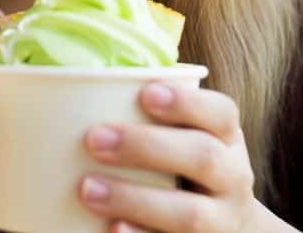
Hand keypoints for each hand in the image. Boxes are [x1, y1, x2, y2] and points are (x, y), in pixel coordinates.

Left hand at [77, 82, 290, 232]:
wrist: (227, 228)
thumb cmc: (185, 167)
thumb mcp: (186, 137)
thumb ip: (148, 115)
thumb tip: (69, 84)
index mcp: (227, 139)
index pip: (222, 113)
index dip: (187, 102)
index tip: (145, 93)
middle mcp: (232, 178)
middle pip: (203, 158)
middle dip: (147, 147)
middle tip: (93, 138)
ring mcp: (220, 220)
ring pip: (188, 213)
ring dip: (135, 199)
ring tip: (87, 188)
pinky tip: (111, 229)